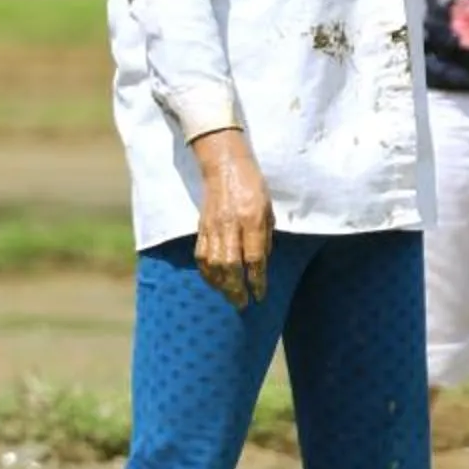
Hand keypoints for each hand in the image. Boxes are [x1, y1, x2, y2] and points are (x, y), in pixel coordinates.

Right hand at [189, 128, 274, 307]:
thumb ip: (265, 236)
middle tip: (242, 304)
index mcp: (251, 218)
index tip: (260, 295)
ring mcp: (213, 226)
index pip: (254, 257)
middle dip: (236, 288)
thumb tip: (261, 263)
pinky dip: (207, 273)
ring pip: (213, 263)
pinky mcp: (201, 227)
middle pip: (230, 264)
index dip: (257, 280)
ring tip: (229, 296)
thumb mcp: (268, 208)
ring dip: (220, 285)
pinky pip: (201, 255)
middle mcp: (230, 224)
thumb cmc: (252, 186)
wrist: (224, 165)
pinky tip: (214, 282)